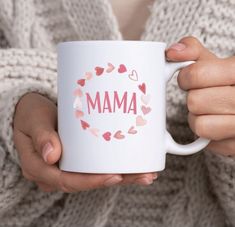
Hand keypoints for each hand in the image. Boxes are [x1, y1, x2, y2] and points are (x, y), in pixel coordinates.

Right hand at [13, 93, 156, 191]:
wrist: (33, 112)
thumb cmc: (31, 115)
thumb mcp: (33, 121)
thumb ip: (41, 136)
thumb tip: (52, 155)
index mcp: (41, 168)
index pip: (68, 181)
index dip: (93, 181)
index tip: (115, 176)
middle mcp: (56, 172)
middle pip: (88, 182)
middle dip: (117, 180)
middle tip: (144, 175)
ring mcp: (68, 167)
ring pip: (96, 176)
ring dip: (123, 176)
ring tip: (147, 173)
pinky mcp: (78, 159)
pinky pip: (97, 167)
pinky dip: (116, 167)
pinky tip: (134, 166)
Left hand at [166, 36, 234, 155]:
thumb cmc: (225, 83)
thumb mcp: (214, 62)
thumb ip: (192, 51)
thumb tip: (171, 52)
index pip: (196, 74)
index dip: (185, 78)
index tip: (190, 79)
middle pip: (195, 101)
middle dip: (194, 99)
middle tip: (205, 97)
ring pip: (200, 125)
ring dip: (198, 119)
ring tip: (211, 112)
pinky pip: (208, 143)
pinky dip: (207, 135)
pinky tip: (219, 126)